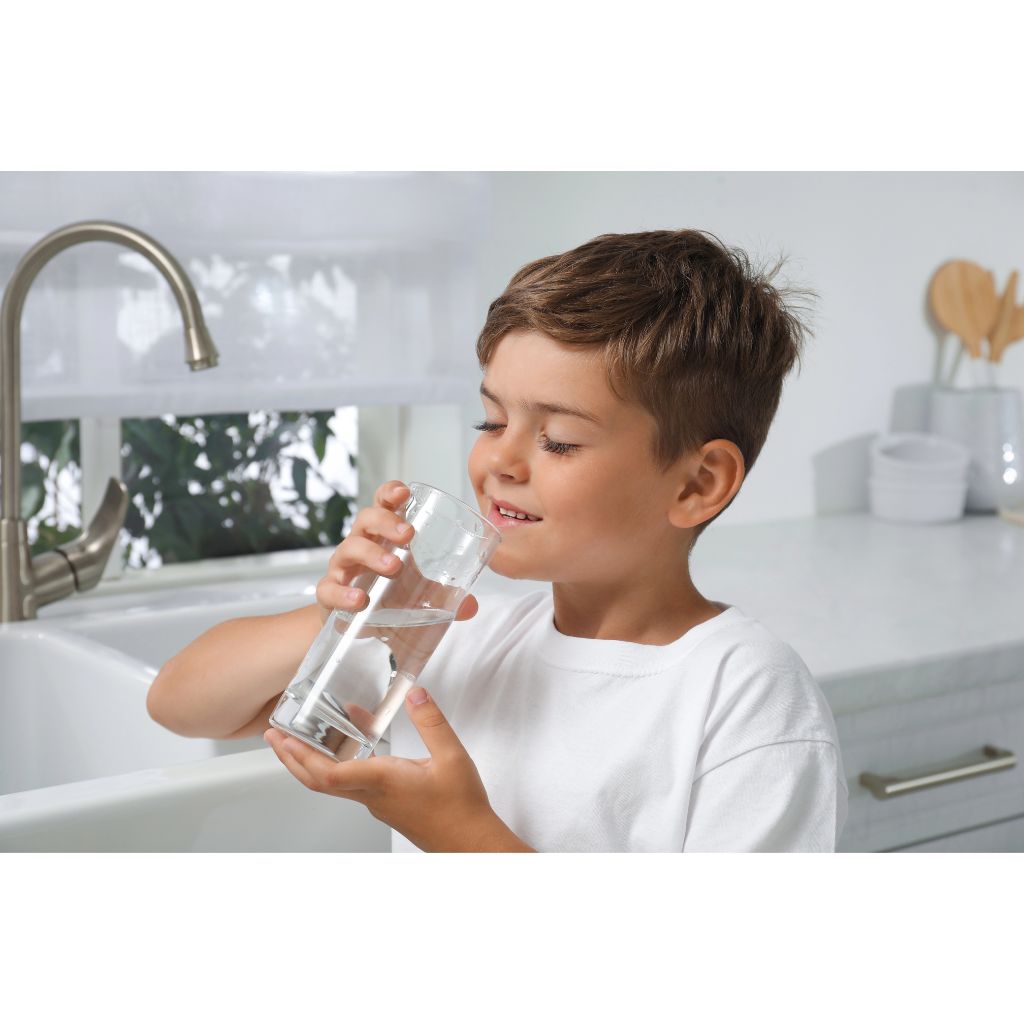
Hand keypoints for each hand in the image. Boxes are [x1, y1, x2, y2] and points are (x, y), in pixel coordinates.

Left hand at [264, 686, 533, 851]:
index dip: (301, 757)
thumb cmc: (461, 807)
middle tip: (273, 737)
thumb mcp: (452, 756)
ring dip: (307, 762)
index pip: (330, 775)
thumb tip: (415, 693)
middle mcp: (372, 794)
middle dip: (291, 758)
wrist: (469, 842)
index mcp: (383, 781)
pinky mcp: (383, 803)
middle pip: (318, 781)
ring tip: (296, 739)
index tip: (283, 738)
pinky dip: (335, 763)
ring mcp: (375, 802)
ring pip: (330, 784)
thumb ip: (431, 722)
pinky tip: (344, 745)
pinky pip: (349, 783)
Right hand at [316, 480, 478, 624]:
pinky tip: (360, 600)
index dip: (390, 493)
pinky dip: (343, 593)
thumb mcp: (419, 593)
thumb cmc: (388, 595)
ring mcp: (343, 568)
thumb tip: (471, 606)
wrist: (354, 625)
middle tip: (408, 535)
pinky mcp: (330, 594)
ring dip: (372, 554)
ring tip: (393, 567)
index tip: (405, 492)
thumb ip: (444, 596)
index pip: (383, 504)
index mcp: (382, 536)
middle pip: (366, 519)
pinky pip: (329, 589)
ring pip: (349, 548)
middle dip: (386, 522)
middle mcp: (360, 545)